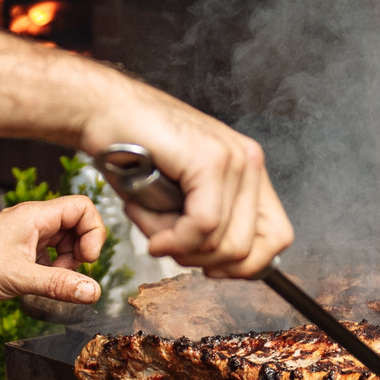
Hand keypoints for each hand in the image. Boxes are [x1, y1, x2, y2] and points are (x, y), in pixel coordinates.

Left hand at [0, 196, 107, 310]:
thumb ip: (58, 284)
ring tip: (53, 282)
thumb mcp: (18, 277)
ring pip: (62, 244)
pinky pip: (47, 259)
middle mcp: (31, 224)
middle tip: (71, 274)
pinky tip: (38, 287)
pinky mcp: (16, 257)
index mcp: (33, 216)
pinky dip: (52, 273)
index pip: (81, 207)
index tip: (87, 259)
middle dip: (80, 251)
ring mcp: (24, 240)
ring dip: (67, 265)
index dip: (93, 232)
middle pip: (75, 226)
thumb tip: (92, 291)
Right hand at [87, 89, 292, 277]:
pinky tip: (152, 232)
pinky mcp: (210, 160)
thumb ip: (209, 228)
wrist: (103, 112)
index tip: (208, 268)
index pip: (276, 238)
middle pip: (252, 250)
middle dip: (205, 263)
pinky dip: (174, 240)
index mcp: (248, 173)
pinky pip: (203, 226)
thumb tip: (222, 267)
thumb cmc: (134, 152)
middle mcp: (249, 162)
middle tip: (171, 247)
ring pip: (226, 243)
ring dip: (181, 250)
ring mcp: (234, 159)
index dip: (244, 267)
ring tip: (152, 223)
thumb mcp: (181, 199)